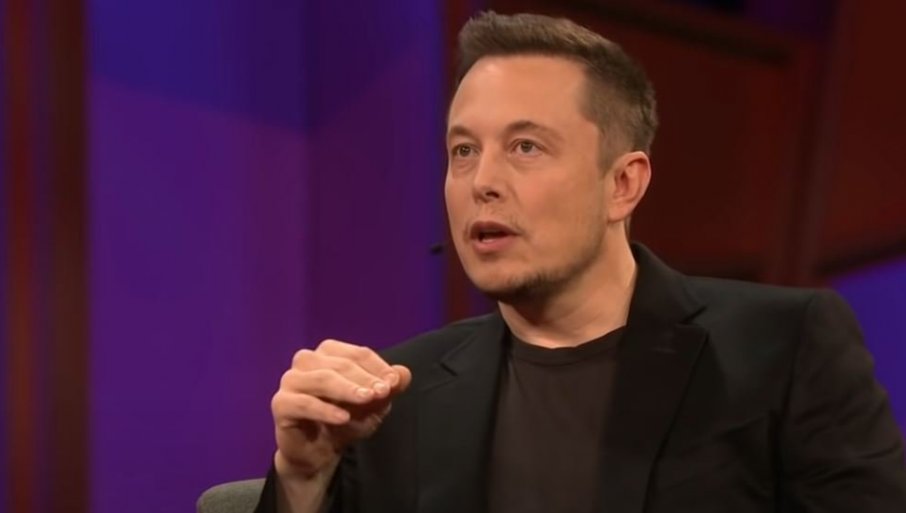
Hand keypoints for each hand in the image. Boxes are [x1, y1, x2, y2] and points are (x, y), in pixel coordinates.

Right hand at [271, 339, 411, 479]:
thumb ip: (389, 388)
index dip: (377, 367)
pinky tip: (344, 418)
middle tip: (384, 391)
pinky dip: (325, 409)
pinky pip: (303, 403)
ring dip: (347, 388)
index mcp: (328, 353)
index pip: (357, 353)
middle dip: (364, 377)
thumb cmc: (346, 420)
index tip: (394, 383)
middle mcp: (306, 361)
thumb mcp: (373, 405)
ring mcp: (291, 381)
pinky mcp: (281, 404)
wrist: (319, 452)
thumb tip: (405, 373)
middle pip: (339, 363)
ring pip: (321, 378)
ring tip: (367, 399)